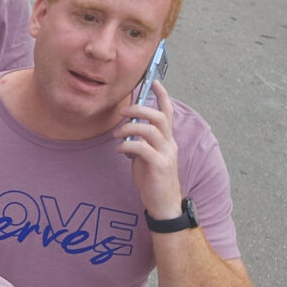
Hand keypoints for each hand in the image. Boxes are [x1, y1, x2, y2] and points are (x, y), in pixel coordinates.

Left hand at [113, 80, 182, 219]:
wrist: (164, 204)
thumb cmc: (153, 178)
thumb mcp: (146, 156)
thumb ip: (140, 141)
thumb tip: (127, 129)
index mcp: (167, 140)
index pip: (167, 113)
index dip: (162, 96)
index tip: (154, 81)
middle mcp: (170, 144)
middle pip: (160, 117)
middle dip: (140, 109)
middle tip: (122, 112)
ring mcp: (166, 155)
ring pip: (152, 130)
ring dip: (130, 128)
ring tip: (116, 134)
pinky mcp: (159, 166)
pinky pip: (143, 149)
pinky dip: (127, 145)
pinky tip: (119, 150)